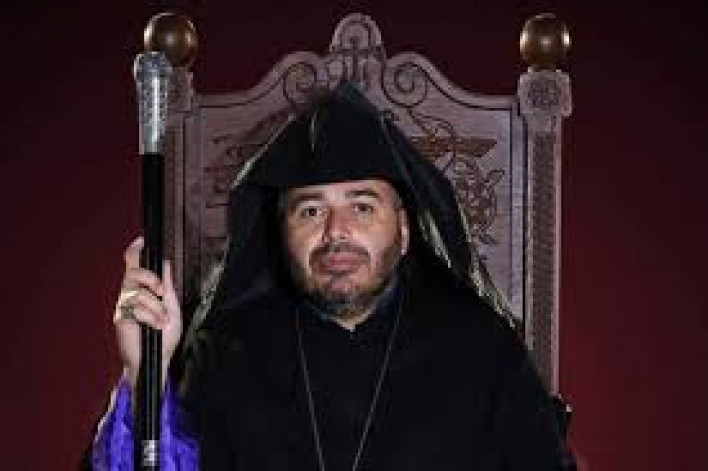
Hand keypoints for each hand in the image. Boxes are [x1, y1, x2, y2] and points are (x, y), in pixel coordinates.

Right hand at [113, 236, 181, 392]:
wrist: (157, 360)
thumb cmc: (164, 337)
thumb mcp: (172, 308)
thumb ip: (168, 287)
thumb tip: (165, 264)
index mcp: (144, 290)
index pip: (135, 266)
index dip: (135, 252)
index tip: (140, 241)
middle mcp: (131, 295)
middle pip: (132, 272)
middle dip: (149, 278)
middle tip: (161, 292)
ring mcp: (124, 306)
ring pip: (136, 292)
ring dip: (154, 306)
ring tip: (161, 320)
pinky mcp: (120, 318)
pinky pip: (134, 308)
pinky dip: (149, 316)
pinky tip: (154, 325)